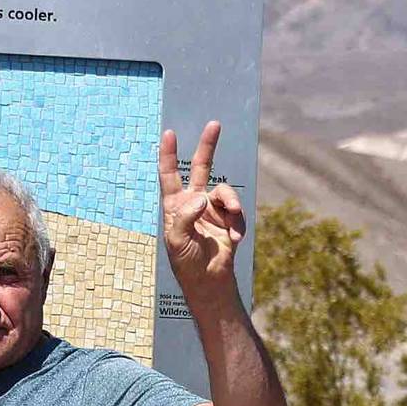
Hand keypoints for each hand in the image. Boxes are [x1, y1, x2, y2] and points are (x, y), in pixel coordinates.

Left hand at [159, 121, 244, 292]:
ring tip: (234, 217)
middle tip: (214, 124)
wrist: (209, 281)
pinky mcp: (230, 220)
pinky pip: (237, 212)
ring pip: (225, 191)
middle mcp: (194, 202)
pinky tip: (234, 240)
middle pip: (200, 167)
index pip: (169, 175)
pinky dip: (238, 224)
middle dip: (207, 146)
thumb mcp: (176, 241)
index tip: (169, 133)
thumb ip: (184, 217)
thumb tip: (201, 198)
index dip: (168, 154)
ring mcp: (213, 210)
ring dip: (231, 202)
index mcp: (175, 205)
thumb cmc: (186, 262)